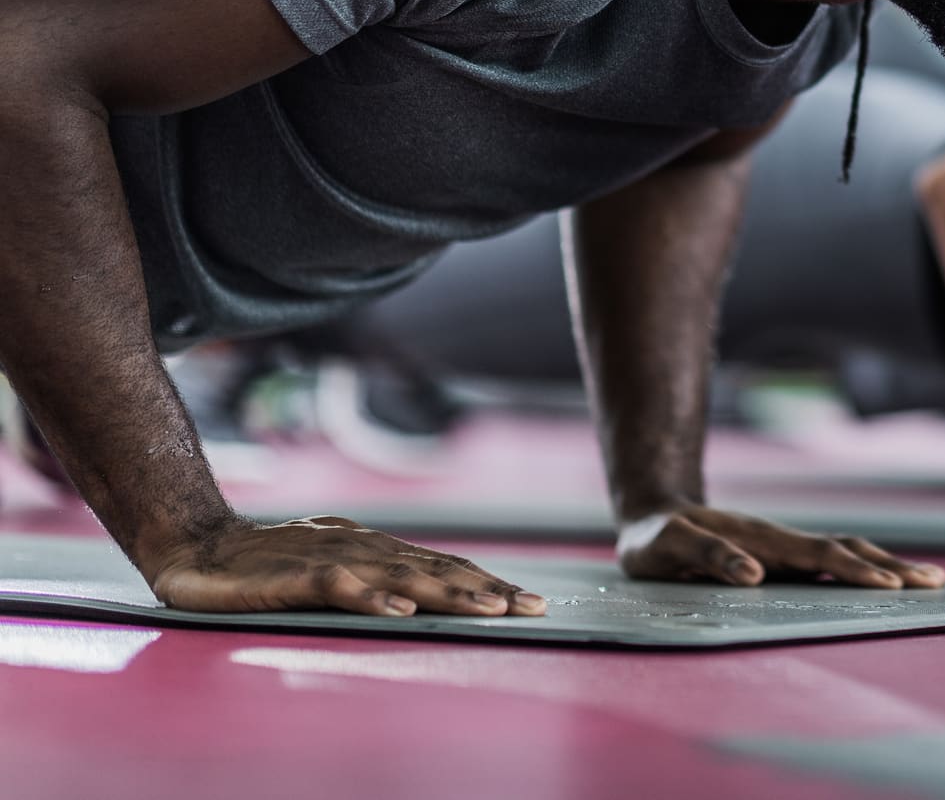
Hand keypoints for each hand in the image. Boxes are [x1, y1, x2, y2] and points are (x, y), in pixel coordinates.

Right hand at [147, 516, 546, 615]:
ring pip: (401, 574)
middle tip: (533, 607)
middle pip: (437, 568)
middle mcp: (362, 548)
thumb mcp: (328, 567)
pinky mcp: (292, 574)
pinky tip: (401, 611)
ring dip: (448, 592)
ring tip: (489, 608)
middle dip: (488, 588)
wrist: (194, 547)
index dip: (487, 581)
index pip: (443, 565)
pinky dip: (372, 597)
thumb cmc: (263, 562)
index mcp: (374, 549)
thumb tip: (417, 596)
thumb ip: (371, 576)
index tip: (530, 601)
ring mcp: (329, 557)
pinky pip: (338, 585)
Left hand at [618, 506, 944, 588]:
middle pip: (848, 550)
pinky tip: (886, 585)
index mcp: (762, 541)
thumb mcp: (666, 546)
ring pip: (846, 554)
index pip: (821, 556)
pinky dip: (865, 572)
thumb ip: (710, 556)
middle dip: (893, 567)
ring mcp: (785, 550)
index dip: (856, 570)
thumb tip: (756, 576)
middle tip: (936, 583)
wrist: (654, 515)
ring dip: (887, 566)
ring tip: (927, 580)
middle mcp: (782, 543)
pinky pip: (831, 565)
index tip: (890, 586)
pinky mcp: (782, 560)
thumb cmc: (656, 538)